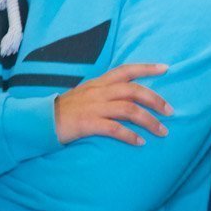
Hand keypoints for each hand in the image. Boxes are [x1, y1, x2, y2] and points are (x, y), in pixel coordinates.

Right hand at [54, 64, 171, 145]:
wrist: (40, 121)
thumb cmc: (67, 109)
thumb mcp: (86, 93)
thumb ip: (106, 91)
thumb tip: (130, 96)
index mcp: (99, 83)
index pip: (126, 70)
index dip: (147, 68)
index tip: (166, 68)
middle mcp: (99, 92)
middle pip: (135, 91)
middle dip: (156, 100)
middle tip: (170, 111)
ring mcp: (94, 107)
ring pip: (129, 110)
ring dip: (150, 121)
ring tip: (162, 131)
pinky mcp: (88, 124)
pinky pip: (115, 129)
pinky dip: (130, 136)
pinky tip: (140, 142)